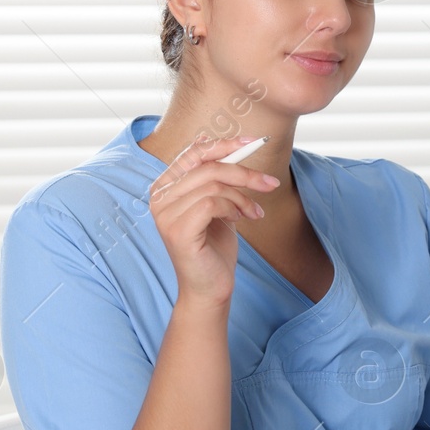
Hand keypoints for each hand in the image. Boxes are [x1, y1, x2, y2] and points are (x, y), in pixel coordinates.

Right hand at [149, 134, 279, 305]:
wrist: (210, 287)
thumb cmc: (214, 246)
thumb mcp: (218, 204)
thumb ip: (217, 177)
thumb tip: (227, 143)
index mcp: (165, 186)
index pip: (194, 153)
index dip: (224, 144)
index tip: (253, 143)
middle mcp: (159, 197)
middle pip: (207, 167)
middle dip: (244, 173)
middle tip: (270, 184)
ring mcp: (164, 214)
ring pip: (213, 185)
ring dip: (242, 198)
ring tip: (253, 213)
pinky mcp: (176, 230)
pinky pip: (212, 203)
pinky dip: (233, 208)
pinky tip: (241, 220)